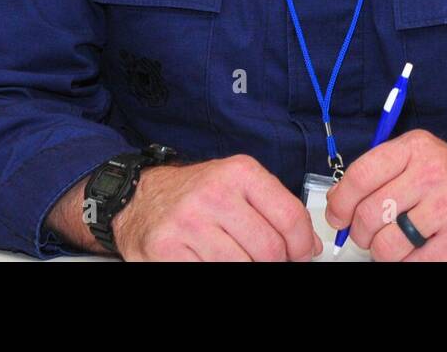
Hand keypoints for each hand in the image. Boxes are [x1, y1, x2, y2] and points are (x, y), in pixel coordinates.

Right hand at [113, 155, 322, 261]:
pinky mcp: (169, 250)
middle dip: (275, 263)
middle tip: (266, 262)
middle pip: (270, 249)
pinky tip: (211, 261)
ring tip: (238, 260)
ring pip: (244, 267)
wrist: (138, 199)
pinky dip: (218, 272)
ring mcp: (190, 223)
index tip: (301, 255)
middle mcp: (214, 194)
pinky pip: (213, 274)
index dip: (302, 246)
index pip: (290, 217)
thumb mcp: (236, 187)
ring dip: (246, 269)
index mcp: (239, 173)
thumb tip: (309, 245)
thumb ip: (275, 210)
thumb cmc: (192, 195)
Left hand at [324, 129, 446, 260]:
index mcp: (418, 148)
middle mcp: (434, 174)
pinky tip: (421, 252)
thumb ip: (380, 173)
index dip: (340, 201)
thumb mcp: (421, 160)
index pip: (361, 175)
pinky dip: (408, 263)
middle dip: (361, 232)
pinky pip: (410, 265)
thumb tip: (338, 202)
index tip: (337, 215)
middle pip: (370, 214)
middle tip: (368, 235)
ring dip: (385, 252)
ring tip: (399, 244)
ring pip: (386, 245)